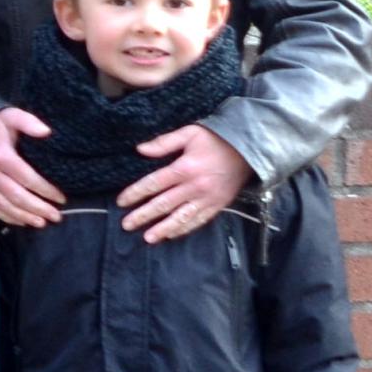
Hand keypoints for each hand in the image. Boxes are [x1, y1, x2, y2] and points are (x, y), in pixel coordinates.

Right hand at [0, 108, 65, 228]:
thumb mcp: (12, 116)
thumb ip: (29, 122)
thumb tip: (46, 132)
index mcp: (1, 156)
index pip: (26, 178)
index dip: (45, 190)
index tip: (61, 197)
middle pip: (16, 196)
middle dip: (38, 208)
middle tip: (56, 216)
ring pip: (4, 205)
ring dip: (24, 216)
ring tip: (42, 222)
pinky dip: (7, 217)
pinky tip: (23, 222)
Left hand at [119, 122, 253, 242]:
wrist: (250, 150)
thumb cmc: (216, 140)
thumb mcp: (190, 133)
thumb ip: (164, 142)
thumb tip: (140, 149)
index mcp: (185, 168)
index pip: (154, 183)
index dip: (136, 193)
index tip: (121, 202)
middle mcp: (195, 186)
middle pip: (164, 203)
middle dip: (143, 215)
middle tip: (126, 225)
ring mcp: (208, 198)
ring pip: (181, 217)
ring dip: (163, 228)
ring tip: (147, 238)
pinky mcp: (218, 205)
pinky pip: (199, 220)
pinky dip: (185, 229)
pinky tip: (172, 235)